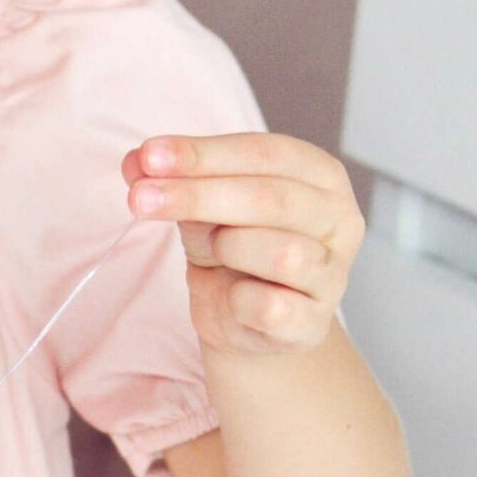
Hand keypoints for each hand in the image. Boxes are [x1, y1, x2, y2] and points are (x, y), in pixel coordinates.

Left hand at [121, 131, 363, 358]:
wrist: (245, 319)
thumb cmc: (232, 249)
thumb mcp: (201, 205)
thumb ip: (173, 180)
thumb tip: (136, 162)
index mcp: (319, 175)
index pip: (264, 153)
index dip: (204, 154)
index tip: (149, 157)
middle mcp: (340, 219)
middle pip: (271, 199)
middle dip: (198, 196)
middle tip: (140, 198)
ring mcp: (333, 274)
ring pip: (283, 254)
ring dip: (228, 248)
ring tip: (212, 252)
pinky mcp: (314, 323)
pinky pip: (273, 308)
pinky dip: (239, 301)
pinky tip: (230, 296)